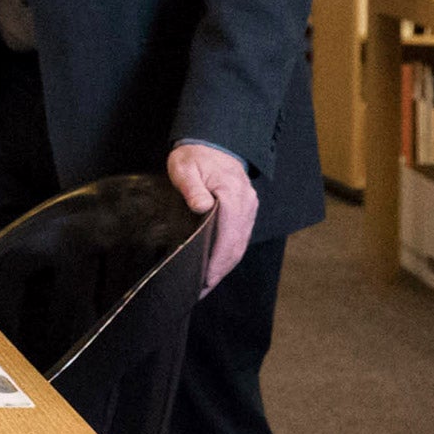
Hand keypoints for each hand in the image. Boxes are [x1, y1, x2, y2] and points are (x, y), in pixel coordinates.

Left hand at [166, 140, 256, 293]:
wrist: (213, 142)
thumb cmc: (194, 156)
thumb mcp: (184, 167)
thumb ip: (191, 187)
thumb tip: (201, 206)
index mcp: (232, 194)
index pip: (227, 237)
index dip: (216, 262)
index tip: (202, 281)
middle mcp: (246, 204)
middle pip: (236, 246)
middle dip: (219, 272)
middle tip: (199, 291)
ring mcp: (249, 207)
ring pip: (240, 245)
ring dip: (225, 267)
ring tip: (205, 285)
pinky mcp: (247, 210)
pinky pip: (241, 237)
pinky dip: (230, 254)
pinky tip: (216, 266)